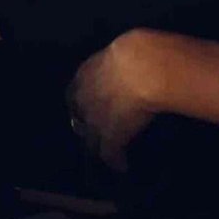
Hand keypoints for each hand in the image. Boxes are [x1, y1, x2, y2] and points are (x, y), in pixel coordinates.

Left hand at [65, 30, 159, 172]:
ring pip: (91, 140)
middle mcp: (83, 100)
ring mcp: (95, 122)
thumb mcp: (121, 52)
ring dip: (98, 145)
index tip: (87, 106)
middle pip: (79, 119)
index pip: (75, 93)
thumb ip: (116, 63)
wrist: (143, 69)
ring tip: (107, 151)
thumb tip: (128, 65)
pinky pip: (110, 155)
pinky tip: (122, 167)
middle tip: (96, 130)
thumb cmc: (137, 51)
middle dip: (85, 125)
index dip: (81, 102)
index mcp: (84, 75)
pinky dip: (116, 161)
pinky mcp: (110, 138)